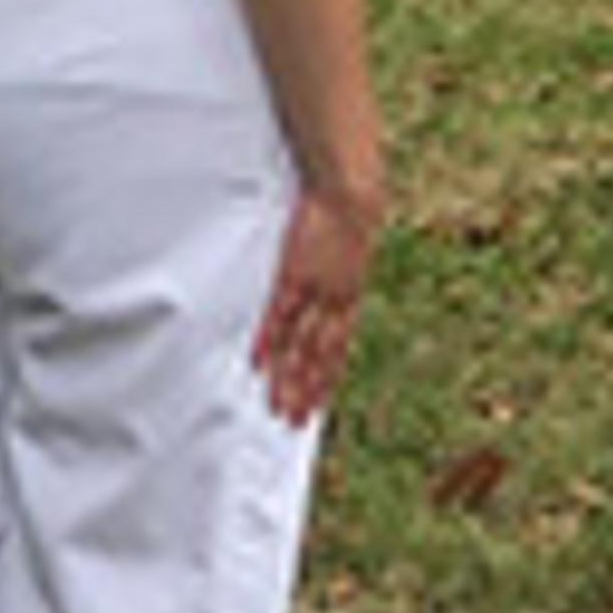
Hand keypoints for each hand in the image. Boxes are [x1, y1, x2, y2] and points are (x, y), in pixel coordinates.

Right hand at [248, 178, 381, 425]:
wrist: (351, 190)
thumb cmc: (351, 207)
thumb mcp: (354, 244)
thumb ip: (344, 265)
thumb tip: (342, 268)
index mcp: (350, 297)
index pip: (337, 349)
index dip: (328, 377)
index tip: (319, 403)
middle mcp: (335, 303)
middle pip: (319, 358)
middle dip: (307, 390)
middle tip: (294, 422)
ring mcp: (315, 294)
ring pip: (300, 347)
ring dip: (288, 379)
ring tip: (277, 408)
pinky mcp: (294, 277)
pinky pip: (279, 317)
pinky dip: (268, 342)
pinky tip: (258, 365)